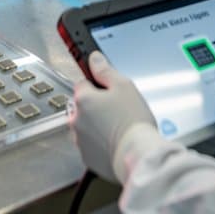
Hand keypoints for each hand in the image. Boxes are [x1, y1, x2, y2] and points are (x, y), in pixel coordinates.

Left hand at [70, 52, 155, 181]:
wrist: (138, 155)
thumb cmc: (133, 121)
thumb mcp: (124, 86)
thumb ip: (105, 70)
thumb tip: (94, 59)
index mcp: (83, 99)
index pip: (83, 83)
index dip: (98, 85)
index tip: (108, 91)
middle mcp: (76, 120)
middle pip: (84, 106)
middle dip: (97, 107)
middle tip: (118, 110)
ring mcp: (80, 140)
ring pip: (87, 126)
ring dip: (97, 125)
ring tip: (119, 128)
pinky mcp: (87, 157)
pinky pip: (91, 145)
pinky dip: (100, 143)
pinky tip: (116, 141)